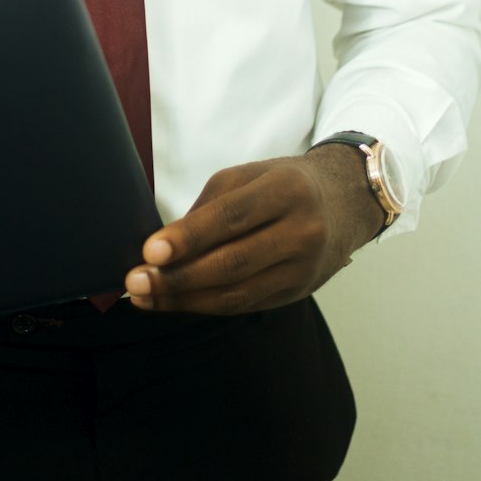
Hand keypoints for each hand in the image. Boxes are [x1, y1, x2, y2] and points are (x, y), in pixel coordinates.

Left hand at [125, 146, 384, 315]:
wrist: (344, 203)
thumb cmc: (285, 183)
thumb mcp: (250, 175)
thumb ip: (210, 206)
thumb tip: (165, 244)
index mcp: (287, 191)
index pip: (232, 217)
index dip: (189, 236)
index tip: (150, 250)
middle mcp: (301, 232)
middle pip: (233, 263)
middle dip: (178, 277)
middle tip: (135, 281)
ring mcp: (302, 269)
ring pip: (237, 294)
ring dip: (184, 300)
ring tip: (144, 297)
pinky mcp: (297, 294)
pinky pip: (245, 305)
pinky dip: (205, 305)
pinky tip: (175, 302)